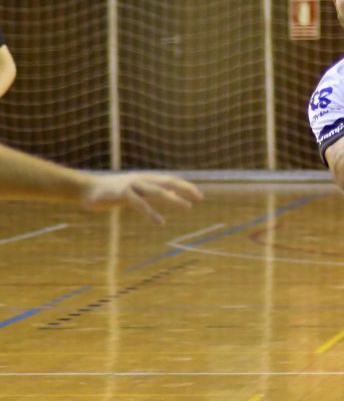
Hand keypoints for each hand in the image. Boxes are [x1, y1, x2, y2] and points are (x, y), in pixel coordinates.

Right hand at [80, 173, 202, 224]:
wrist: (87, 189)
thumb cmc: (112, 191)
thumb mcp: (134, 189)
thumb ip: (149, 192)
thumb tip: (167, 196)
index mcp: (145, 178)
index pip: (169, 179)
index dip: (184, 185)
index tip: (198, 193)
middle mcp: (141, 179)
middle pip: (167, 182)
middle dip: (185, 188)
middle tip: (200, 197)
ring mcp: (132, 186)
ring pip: (157, 191)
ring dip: (173, 199)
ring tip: (188, 207)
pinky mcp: (122, 195)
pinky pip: (140, 204)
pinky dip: (151, 213)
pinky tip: (160, 222)